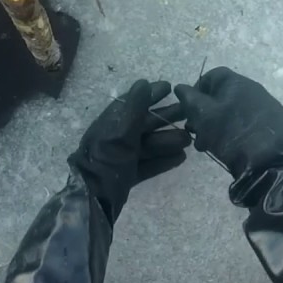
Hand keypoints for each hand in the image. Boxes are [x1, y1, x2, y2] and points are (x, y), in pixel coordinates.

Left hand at [68, 79, 191, 222]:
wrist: (93, 199)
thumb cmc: (107, 161)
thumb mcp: (121, 133)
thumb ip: (134, 108)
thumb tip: (143, 83)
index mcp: (110, 124)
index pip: (132, 103)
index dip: (150, 94)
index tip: (170, 87)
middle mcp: (115, 139)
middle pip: (144, 124)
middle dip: (165, 117)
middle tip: (188, 113)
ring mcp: (121, 158)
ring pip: (148, 145)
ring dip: (169, 140)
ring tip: (189, 139)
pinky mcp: (127, 175)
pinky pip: (148, 164)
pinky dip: (163, 160)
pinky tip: (181, 158)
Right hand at [168, 67, 282, 178]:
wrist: (269, 160)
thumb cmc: (231, 134)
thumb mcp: (203, 116)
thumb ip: (189, 98)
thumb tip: (181, 87)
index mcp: (237, 82)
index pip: (211, 76)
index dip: (196, 91)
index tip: (188, 111)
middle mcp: (254, 89)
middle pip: (222, 95)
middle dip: (205, 112)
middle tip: (196, 131)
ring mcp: (267, 106)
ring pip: (234, 111)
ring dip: (218, 124)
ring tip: (208, 144)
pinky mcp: (275, 123)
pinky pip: (248, 122)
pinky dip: (236, 131)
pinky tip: (231, 148)